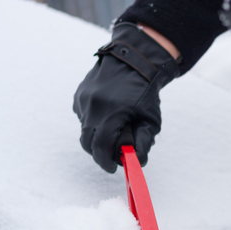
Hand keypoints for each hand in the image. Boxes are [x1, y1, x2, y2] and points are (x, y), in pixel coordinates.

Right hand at [73, 23, 179, 172]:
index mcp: (112, 112)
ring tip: (116, 128)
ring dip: (98, 136)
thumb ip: (144, 143)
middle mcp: (93, 106)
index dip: (105, 161)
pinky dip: (95, 122)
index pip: (101, 147)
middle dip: (99, 153)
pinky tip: (109, 114)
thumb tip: (136, 162)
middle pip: (88, 142)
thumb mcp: (151, 120)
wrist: (133, 61)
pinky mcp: (79, 95)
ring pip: (85, 130)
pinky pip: (83, 117)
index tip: (112, 168)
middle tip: (112, 156)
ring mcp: (83, 100)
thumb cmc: (146, 93)